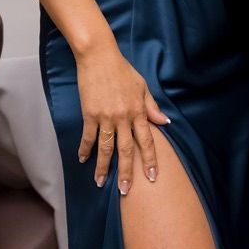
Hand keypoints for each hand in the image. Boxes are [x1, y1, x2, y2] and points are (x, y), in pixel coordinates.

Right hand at [74, 40, 170, 193]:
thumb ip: (151, 107)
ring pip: (106, 148)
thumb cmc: (122, 70)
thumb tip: (165, 122)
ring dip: (103, 167)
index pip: (147, 141)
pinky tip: (83, 160)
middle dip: (127, 172)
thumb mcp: (142, 86)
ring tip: (101, 183)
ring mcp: (105, 117)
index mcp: (138, 111)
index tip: (152, 177)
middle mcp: (123, 117)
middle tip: (125, 192)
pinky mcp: (89, 114)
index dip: (149, 160)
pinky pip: (88, 136)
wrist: (99, 56)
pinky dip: (85, 149)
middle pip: (126, 150)